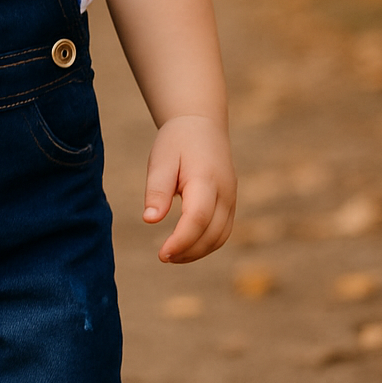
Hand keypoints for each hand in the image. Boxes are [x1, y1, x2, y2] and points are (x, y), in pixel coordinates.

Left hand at [142, 115, 235, 262]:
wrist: (201, 124)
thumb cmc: (177, 142)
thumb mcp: (161, 160)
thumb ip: (157, 190)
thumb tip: (150, 220)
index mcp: (206, 178)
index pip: (198, 218)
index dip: (181, 240)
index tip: (162, 254)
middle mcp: (225, 191)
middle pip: (212, 233)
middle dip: (188, 251)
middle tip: (162, 257)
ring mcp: (231, 198)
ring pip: (220, 236)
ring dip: (198, 252)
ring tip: (171, 256)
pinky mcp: (230, 203)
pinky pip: (223, 231)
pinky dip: (206, 244)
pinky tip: (185, 247)